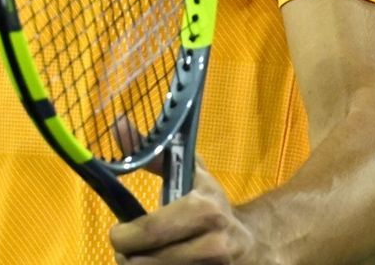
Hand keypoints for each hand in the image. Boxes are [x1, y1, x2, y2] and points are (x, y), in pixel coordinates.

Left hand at [110, 161, 274, 264]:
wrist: (256, 242)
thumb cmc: (212, 203)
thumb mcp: (190, 172)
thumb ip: (153, 152)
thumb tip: (117, 124)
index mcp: (204, 210)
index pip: (149, 231)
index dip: (123, 236)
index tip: (119, 232)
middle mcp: (213, 245)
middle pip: (146, 262)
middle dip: (128, 256)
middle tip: (128, 249)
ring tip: (143, 256)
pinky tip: (162, 263)